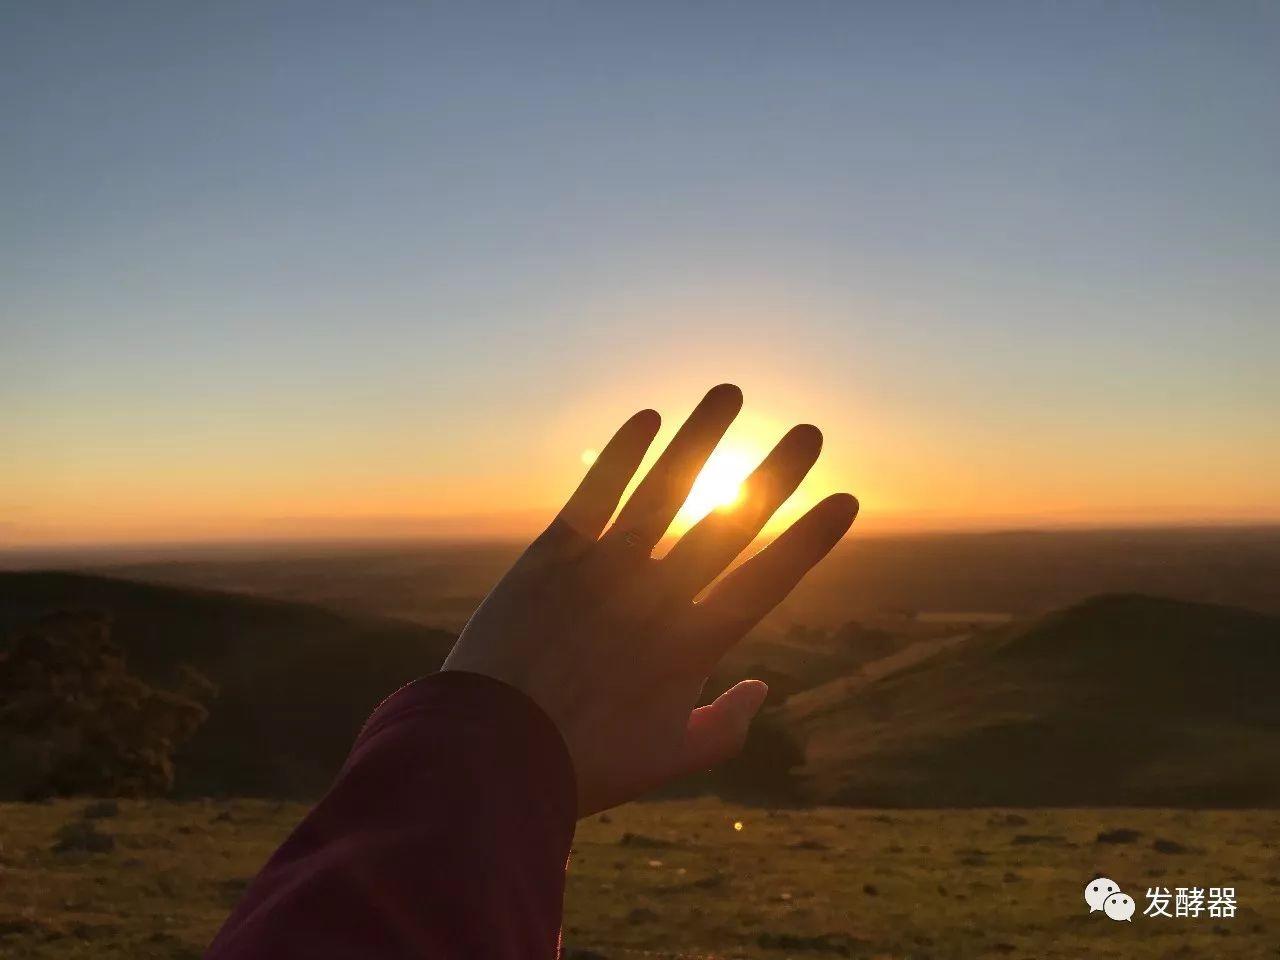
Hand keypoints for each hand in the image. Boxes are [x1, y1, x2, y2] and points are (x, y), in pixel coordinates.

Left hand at [442, 384, 857, 815]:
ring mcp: (606, 568)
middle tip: (811, 433)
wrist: (492, 753)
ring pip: (665, 490)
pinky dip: (622, 454)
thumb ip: (726, 725)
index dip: (811, 538)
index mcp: (694, 643)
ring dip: (701, 439)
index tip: (846, 499)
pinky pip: (595, 493)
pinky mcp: (553, 555)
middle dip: (775, 475)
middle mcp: (659, 594)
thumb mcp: (669, 759)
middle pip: (729, 522)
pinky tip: (649, 418)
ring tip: (730, 393)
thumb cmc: (584, 764)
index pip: (768, 579)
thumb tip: (763, 684)